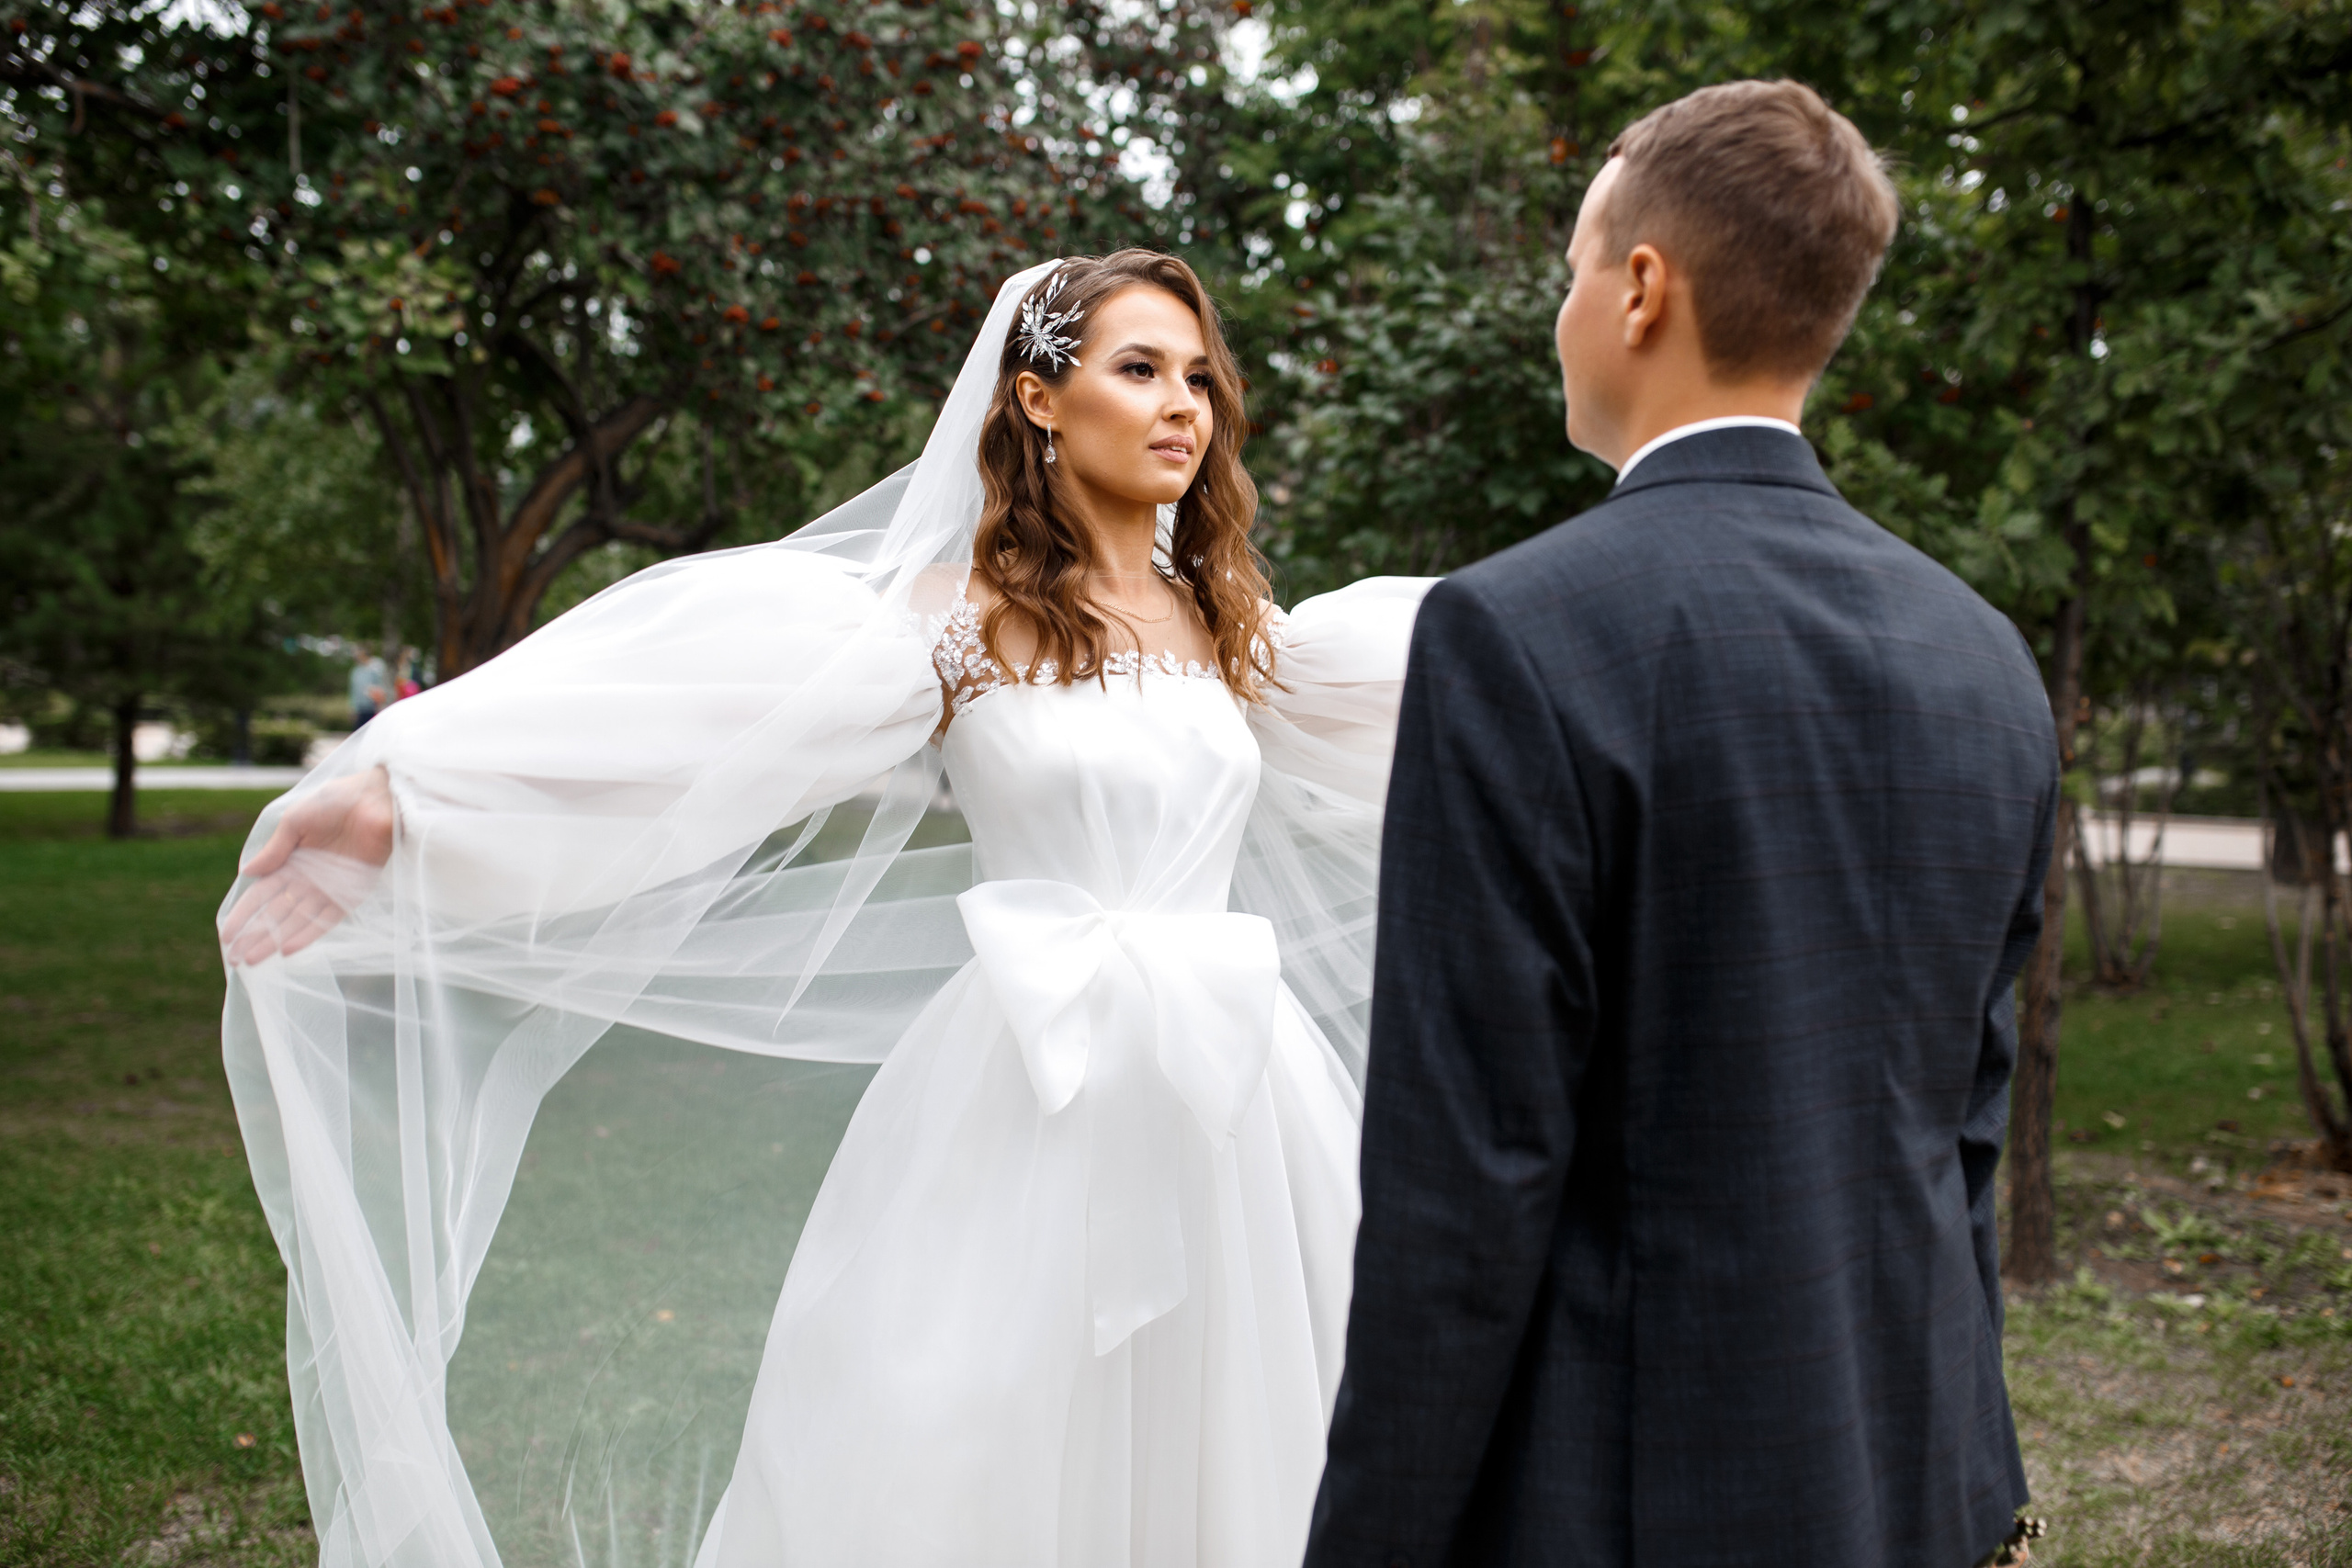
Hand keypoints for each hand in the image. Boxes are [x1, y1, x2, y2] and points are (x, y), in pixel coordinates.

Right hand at [221, 766, 395, 964]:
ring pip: (296, 922)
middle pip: (275, 914)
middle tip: (234, 958)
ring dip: (275, 940)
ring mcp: (328, 889)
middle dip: (254, 936)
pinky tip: (287, 949)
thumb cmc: (336, 801)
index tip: (226, 933)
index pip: (261, 894)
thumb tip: (246, 873)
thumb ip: (275, 850)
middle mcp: (307, 879)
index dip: (243, 914)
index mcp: (290, 861)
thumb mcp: (296, 821)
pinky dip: (308, 934)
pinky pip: (327, 920)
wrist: (378, 799)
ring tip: (253, 959)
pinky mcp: (350, 895)